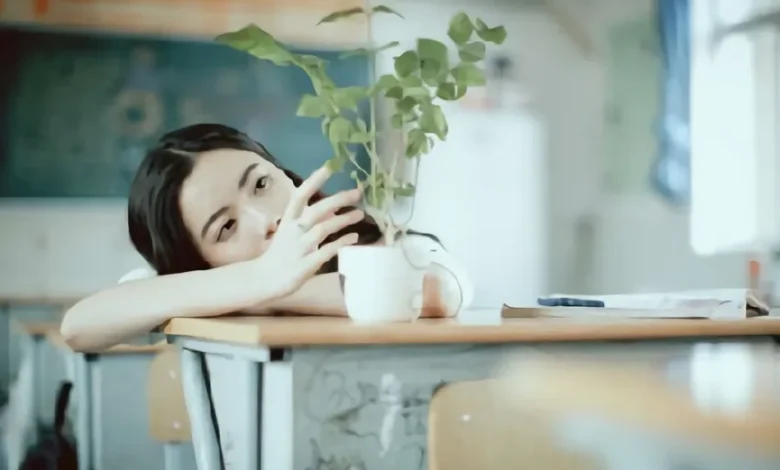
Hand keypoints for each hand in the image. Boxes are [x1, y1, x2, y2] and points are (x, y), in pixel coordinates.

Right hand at [259, 165, 363, 297]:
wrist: (264, 279)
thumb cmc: (281, 253)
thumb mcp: (292, 232)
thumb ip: (311, 220)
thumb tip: (334, 207)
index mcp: (288, 220)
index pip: (300, 196)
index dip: (314, 181)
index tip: (329, 167)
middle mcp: (293, 231)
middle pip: (316, 211)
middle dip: (337, 199)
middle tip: (357, 193)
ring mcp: (300, 248)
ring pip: (323, 229)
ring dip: (343, 220)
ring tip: (360, 214)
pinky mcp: (306, 265)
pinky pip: (326, 251)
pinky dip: (341, 243)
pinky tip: (354, 238)